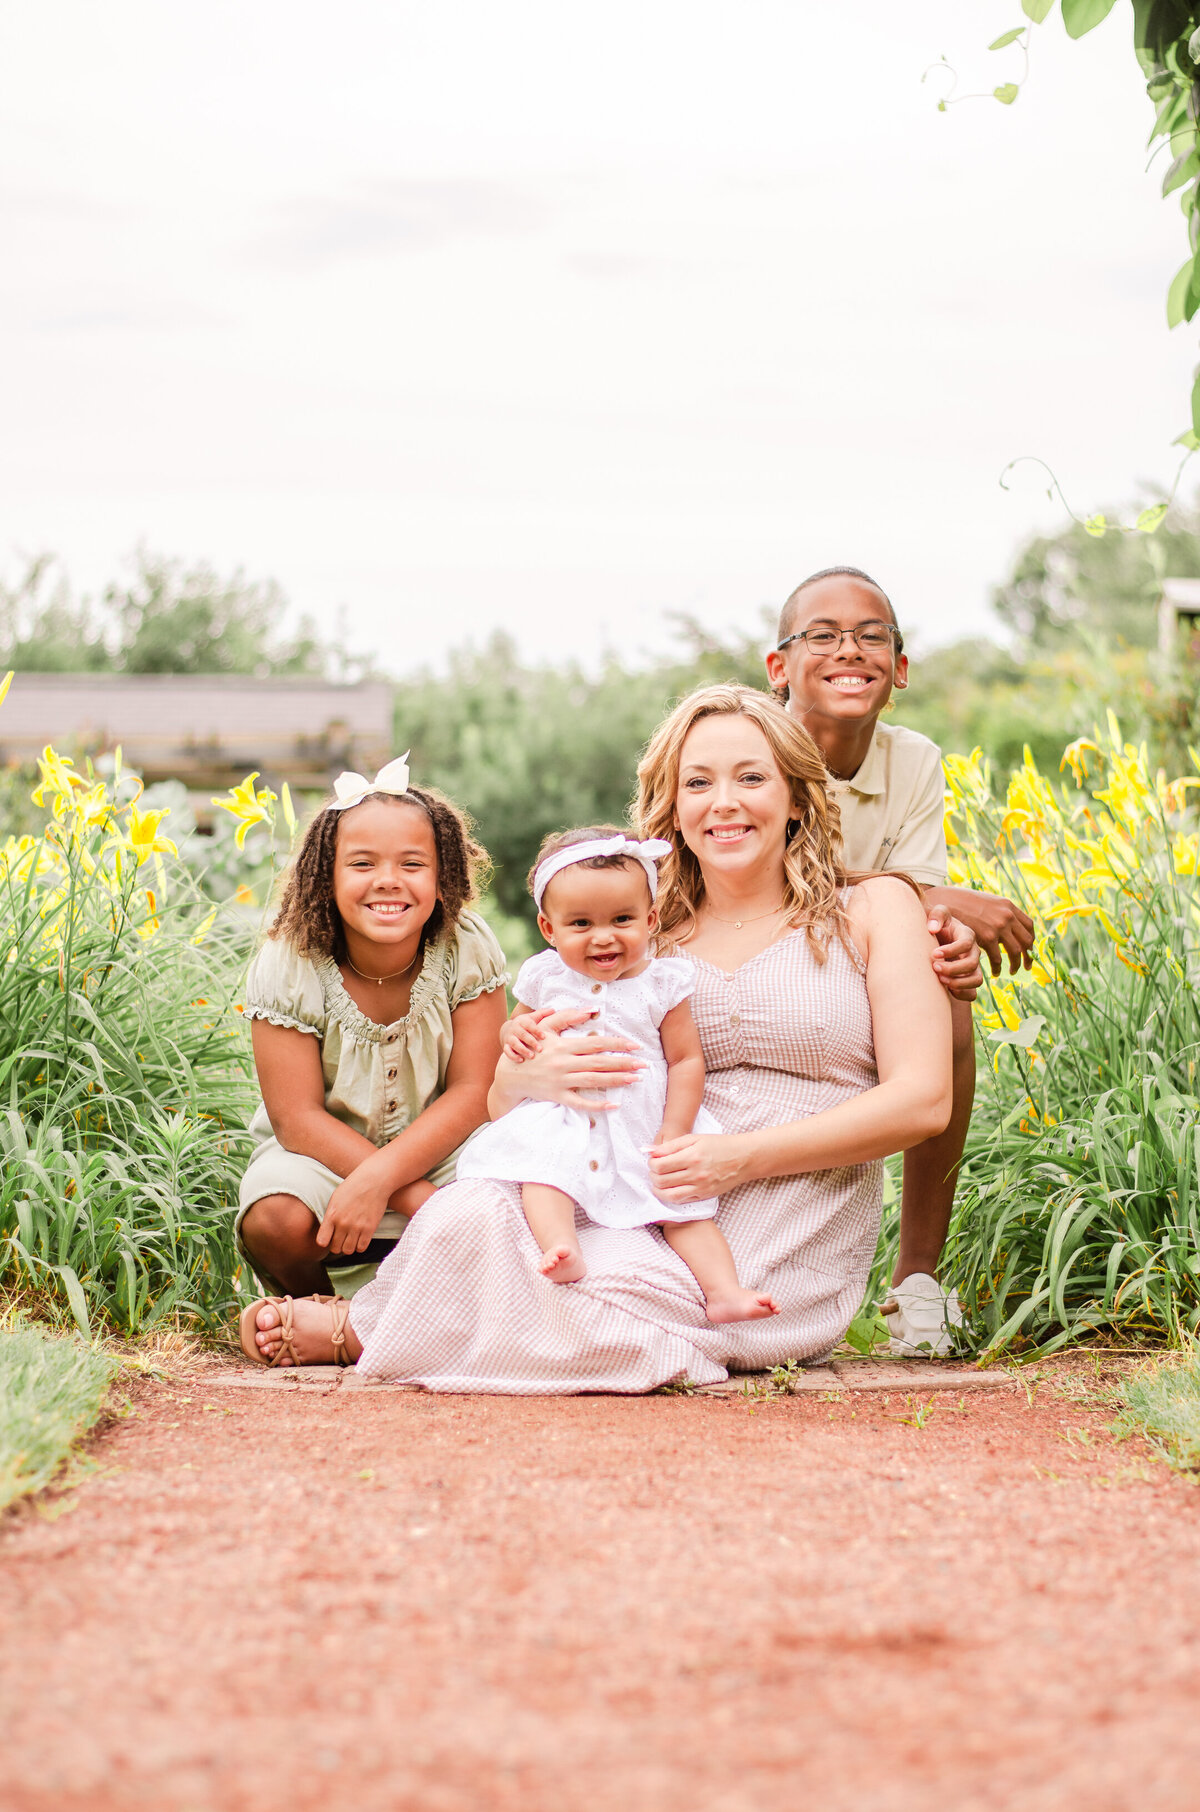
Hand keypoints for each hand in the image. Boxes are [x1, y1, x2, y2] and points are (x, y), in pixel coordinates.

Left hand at [316, 1171, 388, 1254]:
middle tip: (341, 1238)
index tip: (328, 1238)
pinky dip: (360, 1245)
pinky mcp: (370, 1229)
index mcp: (332, 1215)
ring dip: (349, 1246)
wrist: (373, 1180)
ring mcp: (357, 1227)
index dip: (324, 1242)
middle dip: (337, 1245)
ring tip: (351, 1238)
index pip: (322, 1241)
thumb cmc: (353, 1187)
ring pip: (348, 1250)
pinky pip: (362, 1247)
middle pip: (336, 1248)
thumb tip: (327, 1231)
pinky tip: (360, 1237)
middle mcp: (343, 1223)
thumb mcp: (335, 1198)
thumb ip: (330, 1215)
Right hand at [499, 1013, 644, 1110]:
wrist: (510, 1075)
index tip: (636, 1045)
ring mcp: (561, 1081)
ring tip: (635, 1079)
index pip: (596, 1043)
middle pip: (600, 1062)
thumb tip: (591, 1009)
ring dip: (617, 1080)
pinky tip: (614, 1105)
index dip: (617, 1043)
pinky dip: (597, 1105)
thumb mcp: (544, 1028)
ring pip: (594, 1081)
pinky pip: (580, 1103)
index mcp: (564, 1045)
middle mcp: (564, 1063)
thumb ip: (565, 1016)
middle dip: (624, 1063)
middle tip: (644, 1064)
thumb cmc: (531, 1048)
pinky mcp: (558, 1097)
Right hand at [500, 1007, 556, 1062]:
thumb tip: (553, 1010)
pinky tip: (521, 1060)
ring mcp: (509, 1037)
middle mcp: (514, 1029)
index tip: (544, 1037)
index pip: (529, 1025)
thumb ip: (542, 1014)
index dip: (536, 1031)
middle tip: (540, 1049)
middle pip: (522, 1035)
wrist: (507, 1029)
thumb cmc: (524, 1024)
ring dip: (523, 1050)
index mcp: (522, 1021)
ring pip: (514, 1043)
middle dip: (531, 1042)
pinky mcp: (506, 1045)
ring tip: (532, 1056)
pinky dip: (513, 1056)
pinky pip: (507, 1051)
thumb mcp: (532, 1017)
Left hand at [647, 1133, 751, 1204]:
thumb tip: (650, 1151)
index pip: (660, 1165)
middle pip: (662, 1180)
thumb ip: (670, 1145)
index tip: (653, 1159)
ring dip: (658, 1189)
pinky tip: (669, 1188)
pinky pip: (681, 1200)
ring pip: (669, 1194)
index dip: (651, 1163)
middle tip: (655, 1170)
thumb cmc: (720, 1144)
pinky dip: (670, 1196)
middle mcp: (696, 1174)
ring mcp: (700, 1187)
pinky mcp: (704, 1195)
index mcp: (692, 1156)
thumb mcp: (694, 1138)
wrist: (744, 1158)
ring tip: (658, 1181)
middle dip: (652, 1175)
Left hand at [925, 905, 982, 1002]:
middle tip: (934, 967)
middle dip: (952, 968)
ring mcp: (973, 967)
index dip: (951, 950)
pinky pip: (972, 993)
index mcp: (967, 935)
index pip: (966, 944)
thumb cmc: (936, 925)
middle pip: (972, 964)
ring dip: (958, 983)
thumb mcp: (937, 914)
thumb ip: (936, 915)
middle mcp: (973, 952)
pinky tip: (946, 989)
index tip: (934, 954)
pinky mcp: (968, 980)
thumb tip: (933, 928)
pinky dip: (961, 994)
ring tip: (940, 980)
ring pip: (977, 980)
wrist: (934, 940)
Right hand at [956, 891, 1035, 975]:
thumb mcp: (985, 902)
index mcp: (1008, 906)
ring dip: (1016, 964)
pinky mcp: (988, 937)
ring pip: (1016, 951)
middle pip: (1027, 940)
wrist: (946, 900)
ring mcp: (999, 926)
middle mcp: (1007, 915)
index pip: (1029, 926)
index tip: (1028, 950)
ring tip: (1012, 972)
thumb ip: (998, 912)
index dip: (1030, 940)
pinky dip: (998, 968)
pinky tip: (996, 972)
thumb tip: (1005, 923)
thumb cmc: (961, 903)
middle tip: (1026, 966)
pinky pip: (998, 957)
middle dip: (1028, 956)